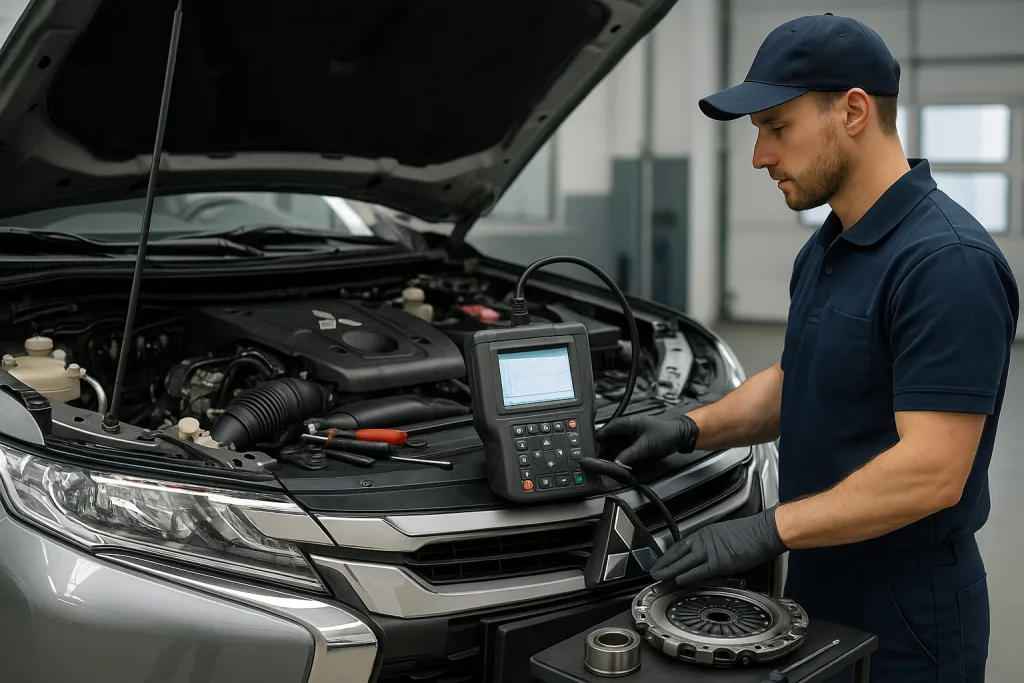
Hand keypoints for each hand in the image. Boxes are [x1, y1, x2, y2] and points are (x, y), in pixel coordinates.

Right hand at [595, 414, 698, 467]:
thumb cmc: (665, 433)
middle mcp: (625, 431)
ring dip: (609, 457)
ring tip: (604, 467)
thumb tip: (616, 463)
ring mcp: (629, 439)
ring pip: (613, 449)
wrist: (680, 437)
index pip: (604, 431)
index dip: (596, 441)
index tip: (588, 450)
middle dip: (601, 452)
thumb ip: (629, 455)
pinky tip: (616, 467)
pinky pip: (622, 454)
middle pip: (607, 442)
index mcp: (626, 423)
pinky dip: (618, 460)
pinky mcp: (634, 447)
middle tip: (596, 463)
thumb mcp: (645, 446)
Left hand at [650, 508, 786, 585]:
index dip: (669, 555)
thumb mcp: (725, 535)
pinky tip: (678, 579)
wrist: (763, 531)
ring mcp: (711, 551)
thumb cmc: (751, 534)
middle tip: (653, 570)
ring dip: (670, 570)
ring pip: (684, 562)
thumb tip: (707, 556)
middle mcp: (704, 540)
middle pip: (678, 553)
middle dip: (664, 562)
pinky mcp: (719, 561)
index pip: (681, 545)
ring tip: (659, 577)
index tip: (661, 561)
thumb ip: (713, 545)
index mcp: (706, 534)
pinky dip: (688, 575)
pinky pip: (700, 570)